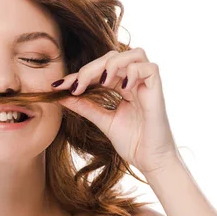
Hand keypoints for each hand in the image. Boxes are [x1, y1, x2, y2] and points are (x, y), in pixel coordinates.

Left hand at [52, 48, 178, 175]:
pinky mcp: (158, 90)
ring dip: (114, 64)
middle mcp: (135, 81)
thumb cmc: (133, 143)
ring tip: (103, 82)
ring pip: (134, 54)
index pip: (99, 70)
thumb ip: (85, 107)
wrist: (150, 161)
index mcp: (123, 86)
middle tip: (75, 86)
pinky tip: (124, 88)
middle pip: (113, 57)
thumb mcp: (103, 121)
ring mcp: (147, 84)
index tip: (58, 86)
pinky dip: (134, 72)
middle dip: (90, 68)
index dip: (78, 75)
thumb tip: (61, 96)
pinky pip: (150, 67)